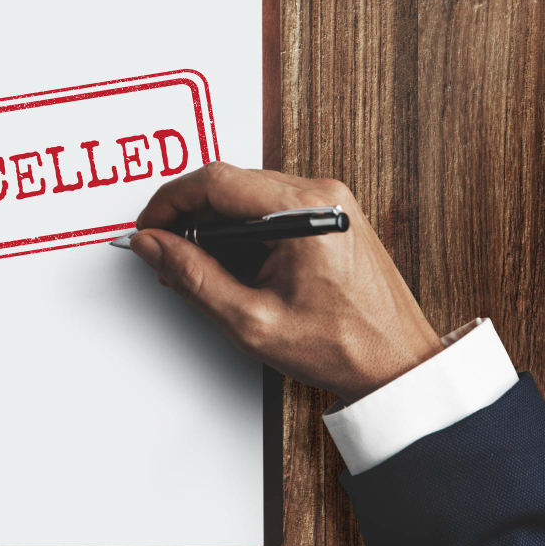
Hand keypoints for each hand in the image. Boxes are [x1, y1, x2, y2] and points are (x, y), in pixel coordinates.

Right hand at [130, 162, 441, 401]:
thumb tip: (154, 245)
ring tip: (201, 270)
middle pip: (229, 184)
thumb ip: (193, 276)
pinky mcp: (330, 215)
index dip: (170, 202)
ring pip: (246, 195)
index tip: (149, 228)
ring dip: (214, 226)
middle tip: (168, 257)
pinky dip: (241, 231)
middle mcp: (322, 195)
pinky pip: (268, 206)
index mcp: (305, 211)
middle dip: (189, 218)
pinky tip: (233, 266)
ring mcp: (329, 202)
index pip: (215, 181)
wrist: (397, 364)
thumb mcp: (250, 321)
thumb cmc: (343, 347)